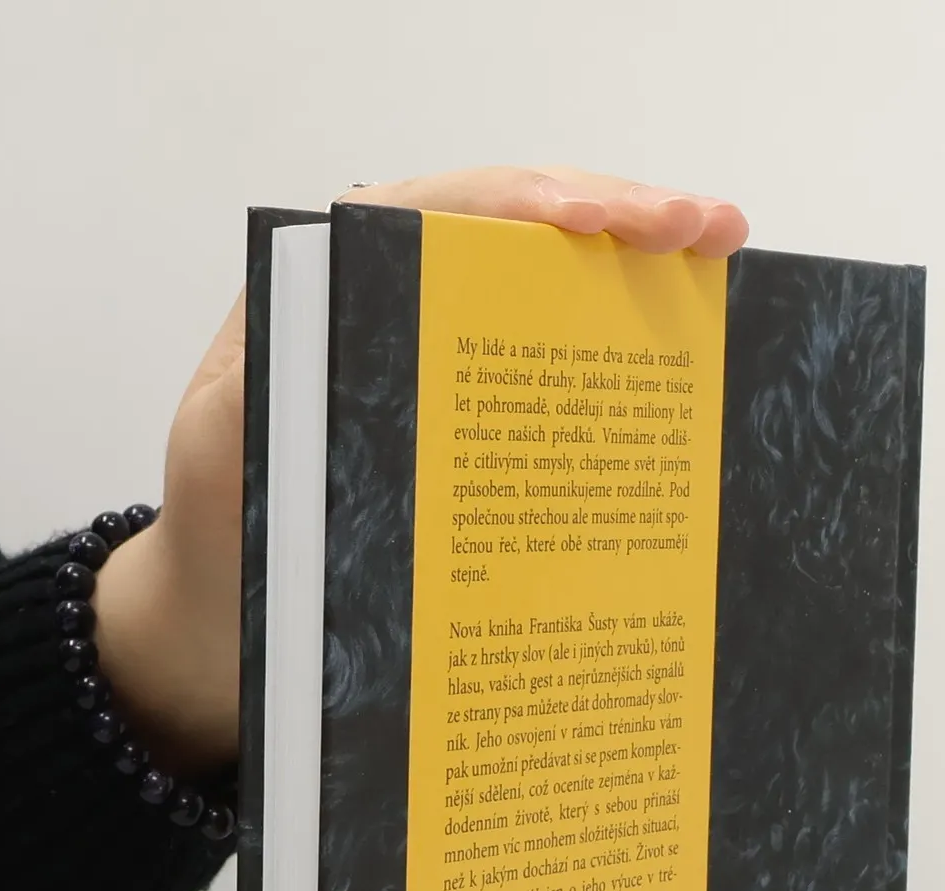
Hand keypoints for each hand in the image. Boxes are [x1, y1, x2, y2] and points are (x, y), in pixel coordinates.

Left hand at [92, 169, 748, 772]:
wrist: (237, 631)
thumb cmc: (225, 542)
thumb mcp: (221, 461)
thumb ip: (259, 392)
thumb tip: (325, 325)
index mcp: (337, 288)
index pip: (444, 213)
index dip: (529, 204)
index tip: (601, 222)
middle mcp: (403, 305)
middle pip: (524, 231)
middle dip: (622, 217)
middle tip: (711, 227)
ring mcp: (454, 364)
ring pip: (559, 293)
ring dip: (645, 275)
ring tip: (723, 262)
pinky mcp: (486, 432)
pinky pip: (564, 380)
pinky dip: (630, 364)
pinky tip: (694, 361)